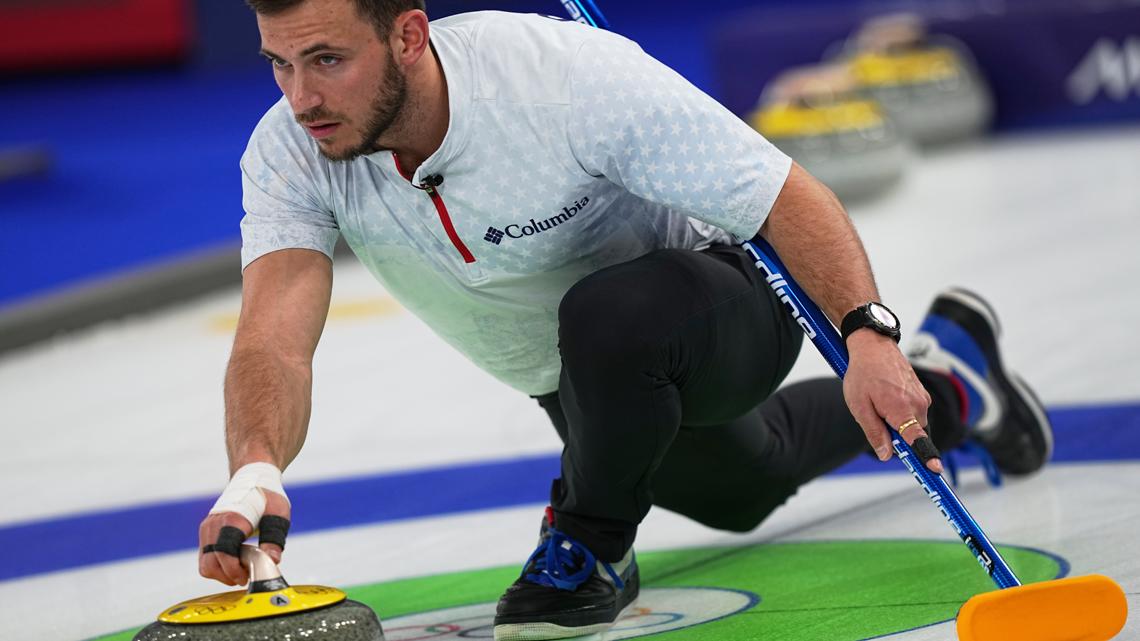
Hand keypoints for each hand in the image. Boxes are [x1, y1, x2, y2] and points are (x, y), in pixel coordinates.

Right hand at [197, 489, 290, 585]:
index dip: (234, 570)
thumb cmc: (268, 497)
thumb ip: (274, 538)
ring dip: (222, 574)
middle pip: (210, 564)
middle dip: (228, 576)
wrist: (252, 478)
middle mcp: (214, 525)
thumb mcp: (278, 514)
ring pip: (205, 565)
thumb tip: (272, 561)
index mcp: (231, 519)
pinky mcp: (205, 534)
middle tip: (248, 575)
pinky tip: (236, 562)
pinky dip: (218, 567)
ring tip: (243, 569)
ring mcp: (207, 529)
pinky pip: (206, 559)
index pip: (224, 552)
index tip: (248, 576)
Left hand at [842, 329, 941, 473]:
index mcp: (902, 410)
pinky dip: (902, 409)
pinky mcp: (921, 392)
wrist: (873, 345)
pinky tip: (886, 395)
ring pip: (913, 422)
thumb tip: (886, 455)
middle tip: (876, 416)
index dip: (926, 457)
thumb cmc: (863, 374)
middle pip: (913, 434)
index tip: (935, 470)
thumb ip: (874, 433)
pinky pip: (914, 410)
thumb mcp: (859, 407)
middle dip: (897, 434)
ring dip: (898, 420)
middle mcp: (918, 404)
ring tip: (878, 400)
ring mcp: (922, 397)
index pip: (918, 440)